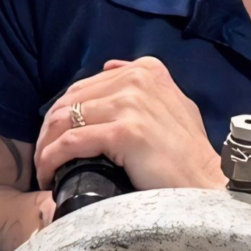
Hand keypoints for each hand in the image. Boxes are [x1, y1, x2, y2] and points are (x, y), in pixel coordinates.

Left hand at [34, 58, 225, 194]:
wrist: (206, 183)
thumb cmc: (188, 154)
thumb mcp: (173, 105)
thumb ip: (146, 86)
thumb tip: (111, 67)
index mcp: (146, 70)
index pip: (85, 86)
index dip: (63, 113)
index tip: (56, 138)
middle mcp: (138, 80)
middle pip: (70, 100)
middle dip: (49, 131)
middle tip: (44, 157)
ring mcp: (131, 104)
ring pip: (65, 119)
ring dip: (46, 146)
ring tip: (44, 169)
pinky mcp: (125, 131)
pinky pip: (72, 142)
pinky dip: (52, 158)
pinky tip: (49, 174)